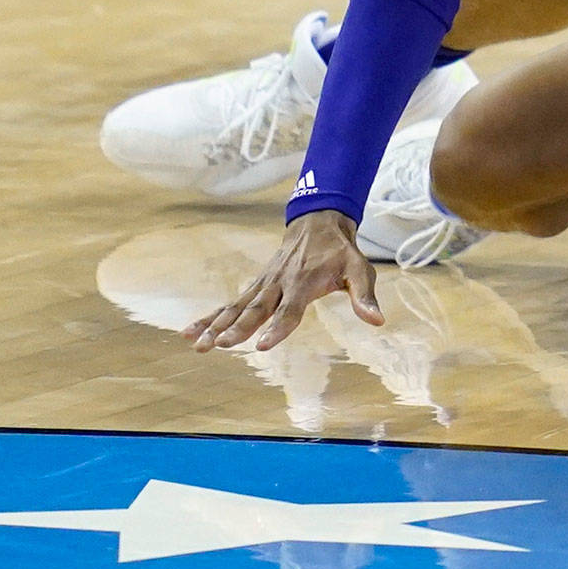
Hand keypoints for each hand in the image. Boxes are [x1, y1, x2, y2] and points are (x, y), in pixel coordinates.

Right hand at [182, 211, 383, 352]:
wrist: (318, 222)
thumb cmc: (341, 251)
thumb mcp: (360, 269)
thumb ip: (365, 296)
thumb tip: (378, 321)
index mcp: (304, 283)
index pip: (290, 310)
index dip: (278, 327)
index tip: (262, 345)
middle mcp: (279, 284)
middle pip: (257, 309)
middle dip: (238, 328)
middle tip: (221, 345)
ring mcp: (264, 284)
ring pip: (237, 307)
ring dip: (217, 326)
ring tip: (199, 345)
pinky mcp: (255, 285)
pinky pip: (230, 303)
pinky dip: (210, 317)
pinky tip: (190, 333)